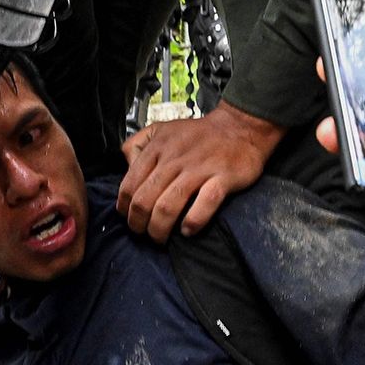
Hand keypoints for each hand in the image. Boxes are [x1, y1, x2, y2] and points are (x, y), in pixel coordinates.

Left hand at [118, 103, 284, 239]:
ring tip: (160, 238)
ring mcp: (199, 169)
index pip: (129, 184)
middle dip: (138, 223)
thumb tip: (126, 166)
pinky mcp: (222, 177)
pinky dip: (193, 222)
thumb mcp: (161, 129)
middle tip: (143, 233)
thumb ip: (138, 144)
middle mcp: (175, 159)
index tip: (128, 217)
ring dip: (159, 229)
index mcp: (158, 148)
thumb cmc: (199, 134)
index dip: (124, 207)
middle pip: (145, 200)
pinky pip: (204, 204)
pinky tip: (187, 231)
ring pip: (168, 206)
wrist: (240, 126)